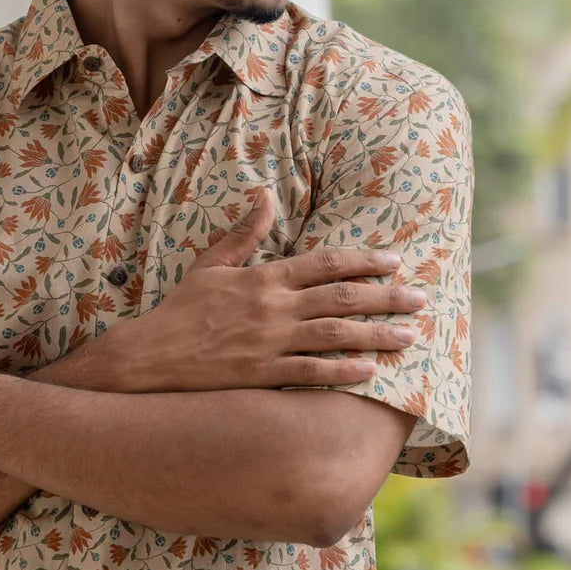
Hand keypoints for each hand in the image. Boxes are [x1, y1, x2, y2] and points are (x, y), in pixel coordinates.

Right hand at [110, 186, 426, 392]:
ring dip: (376, 334)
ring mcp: (269, 343)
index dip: (363, 260)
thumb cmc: (182, 310)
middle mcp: (273, 308)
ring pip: (334, 334)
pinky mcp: (261, 374)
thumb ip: (245, 232)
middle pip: (341, 297)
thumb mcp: (211, 264)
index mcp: (263, 277)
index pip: (325, 263)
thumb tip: (265, 195)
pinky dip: (342, 371)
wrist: (150, 356)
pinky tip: (370, 371)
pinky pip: (311, 373)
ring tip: (409, 335)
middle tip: (419, 298)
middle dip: (385, 296)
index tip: (394, 261)